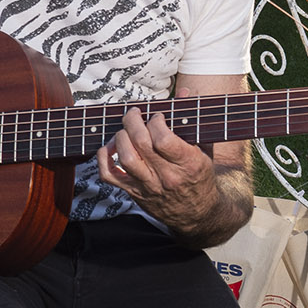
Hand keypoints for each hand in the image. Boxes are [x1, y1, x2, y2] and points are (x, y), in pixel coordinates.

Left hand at [98, 106, 219, 235]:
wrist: (198, 214)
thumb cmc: (201, 177)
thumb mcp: (204, 149)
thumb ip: (192, 120)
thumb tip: (183, 92)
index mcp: (189, 164)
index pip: (164, 139)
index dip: (156, 122)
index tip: (158, 116)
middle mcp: (168, 176)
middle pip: (141, 144)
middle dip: (134, 121)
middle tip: (135, 114)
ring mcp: (149, 186)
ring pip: (126, 158)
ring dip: (121, 137)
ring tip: (125, 129)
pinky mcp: (135, 193)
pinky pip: (110, 176)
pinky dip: (103, 158)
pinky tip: (110, 147)